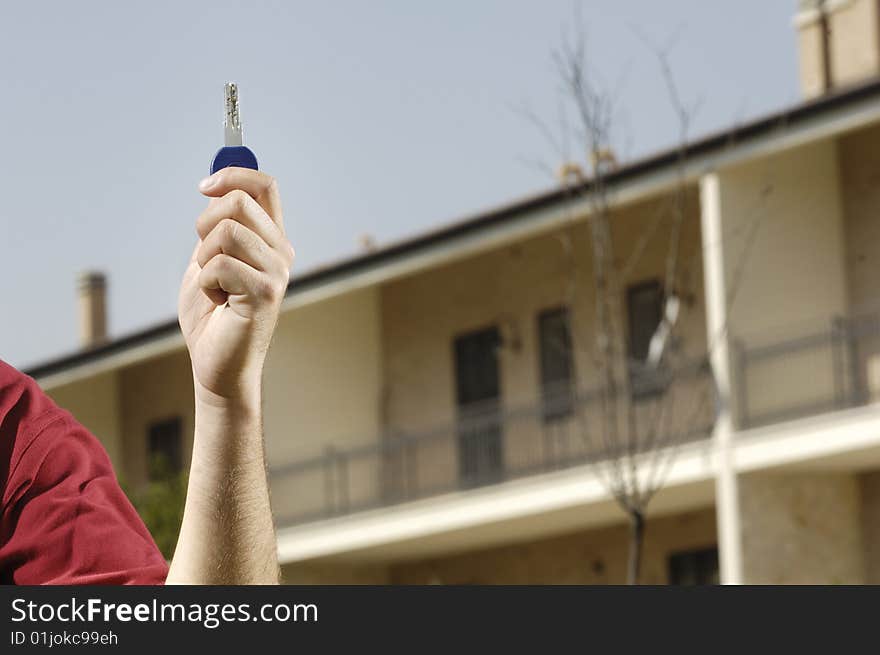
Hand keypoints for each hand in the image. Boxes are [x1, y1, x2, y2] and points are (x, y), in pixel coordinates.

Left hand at [178, 167, 293, 403]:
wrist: (217, 365)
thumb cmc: (212, 316)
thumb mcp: (208, 259)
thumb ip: (217, 227)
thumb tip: (215, 184)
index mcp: (271, 240)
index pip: (265, 186)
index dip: (233, 174)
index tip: (204, 187)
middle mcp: (281, 251)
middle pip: (238, 201)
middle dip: (204, 224)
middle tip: (204, 259)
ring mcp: (277, 271)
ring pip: (226, 230)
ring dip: (203, 258)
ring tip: (213, 286)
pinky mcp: (266, 292)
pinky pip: (219, 263)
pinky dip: (205, 283)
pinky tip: (218, 302)